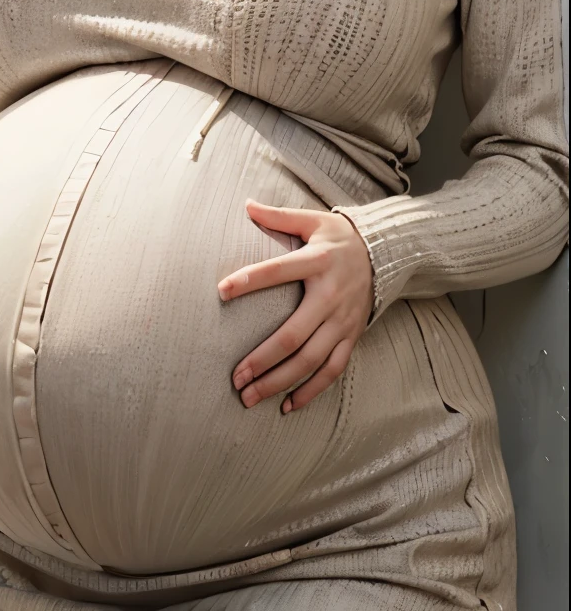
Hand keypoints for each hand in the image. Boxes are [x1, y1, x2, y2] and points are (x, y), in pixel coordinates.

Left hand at [218, 200, 374, 412]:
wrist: (388, 254)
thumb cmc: (340, 237)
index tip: (221, 291)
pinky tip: (286, 406)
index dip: (250, 280)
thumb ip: (279, 216)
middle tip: (235, 377)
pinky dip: (310, 391)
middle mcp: (331, 296)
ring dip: (280, 382)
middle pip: (295, 335)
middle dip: (263, 359)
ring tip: (250, 397)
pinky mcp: (351, 337)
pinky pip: (331, 371)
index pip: (279, 270)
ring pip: (311, 360)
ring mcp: (343, 322)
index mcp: (318, 261)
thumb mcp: (313, 220)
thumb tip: (246, 205)